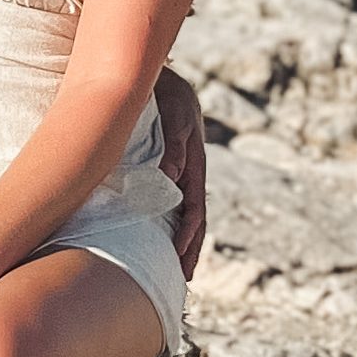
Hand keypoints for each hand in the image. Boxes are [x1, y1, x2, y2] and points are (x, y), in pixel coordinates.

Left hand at [153, 68, 207, 280]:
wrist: (161, 78)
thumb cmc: (167, 95)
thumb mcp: (174, 114)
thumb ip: (175, 142)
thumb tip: (173, 174)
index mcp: (195, 165)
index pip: (195, 208)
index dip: (188, 234)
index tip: (180, 256)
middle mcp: (190, 173)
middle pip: (195, 219)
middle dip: (190, 249)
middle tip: (183, 278)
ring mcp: (181, 174)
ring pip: (186, 215)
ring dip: (184, 243)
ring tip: (178, 271)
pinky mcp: (169, 171)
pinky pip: (173, 204)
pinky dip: (171, 225)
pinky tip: (163, 240)